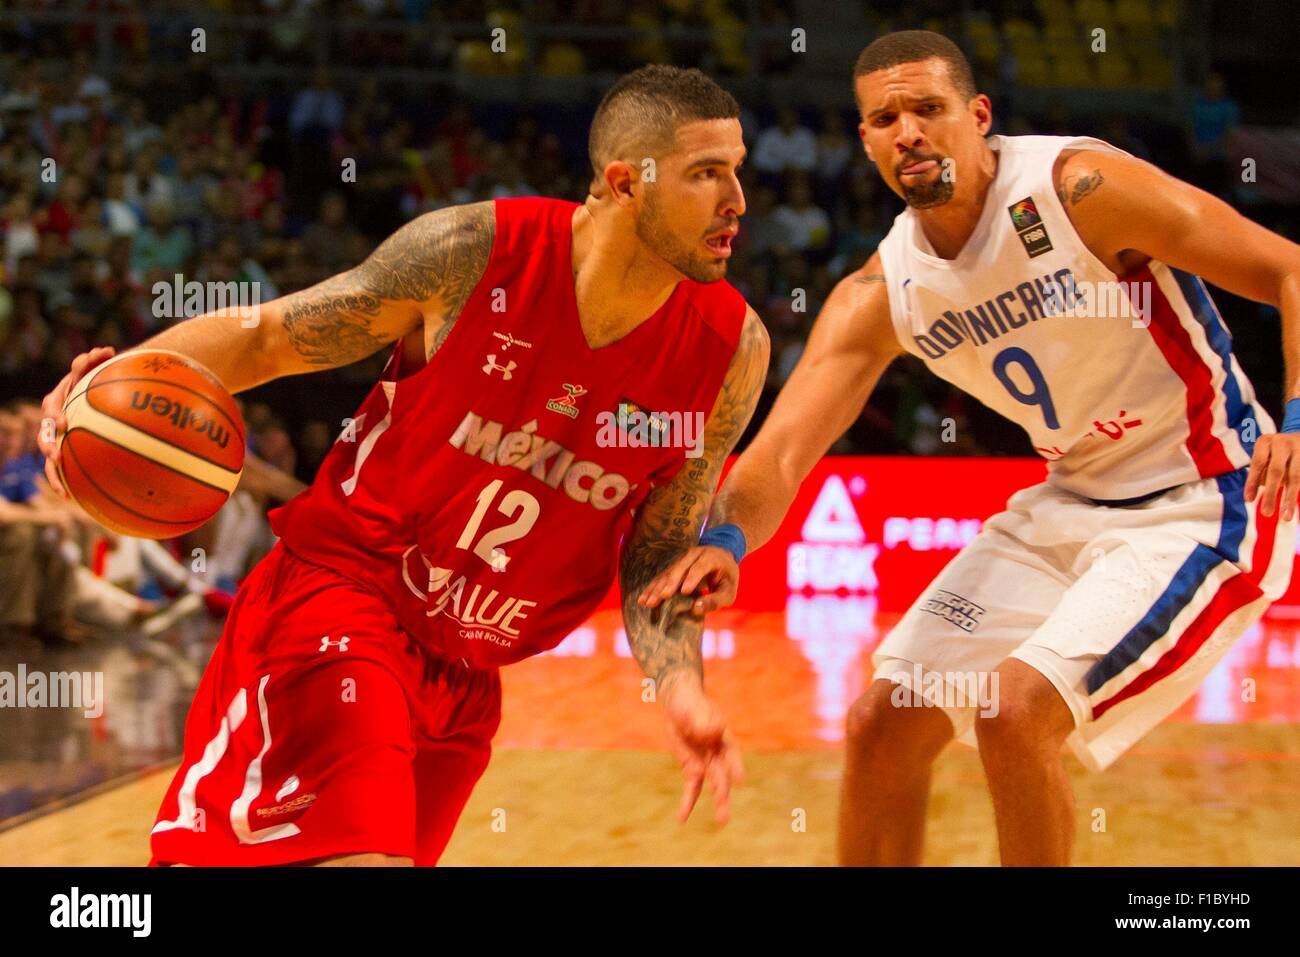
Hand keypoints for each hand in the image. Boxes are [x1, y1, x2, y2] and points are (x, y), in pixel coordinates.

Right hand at [38, 347, 115, 498]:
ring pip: (50, 458)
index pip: (52, 407)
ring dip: (54, 475)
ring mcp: (59, 438)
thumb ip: (96, 361)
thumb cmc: (99, 378)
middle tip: (57, 455)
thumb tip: (106, 351)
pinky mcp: (68, 452)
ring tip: (62, 490)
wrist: (100, 391)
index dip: (55, 416)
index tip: (63, 424)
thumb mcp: (95, 368)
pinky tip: (74, 500)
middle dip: (49, 447)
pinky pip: (66, 470)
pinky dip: (67, 484)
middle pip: (45, 435)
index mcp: (58, 400)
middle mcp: (54, 421)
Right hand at [636, 545, 738, 614]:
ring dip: (656, 588)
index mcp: (711, 557)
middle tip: (659, 598)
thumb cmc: (727, 578)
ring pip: (667, 572)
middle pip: (679, 568)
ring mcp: (682, 558)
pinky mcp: (674, 565)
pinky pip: (662, 576)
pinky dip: (652, 588)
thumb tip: (695, 610)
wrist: (721, 556)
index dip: (692, 578)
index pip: (700, 567)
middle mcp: (694, 554)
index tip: (684, 592)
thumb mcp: (729, 591)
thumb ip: (715, 601)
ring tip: (645, 602)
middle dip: (668, 584)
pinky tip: (642, 598)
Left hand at [659, 672, 743, 824]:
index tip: (739, 780)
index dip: (735, 766)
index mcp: (723, 736)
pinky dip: (688, 803)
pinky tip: (683, 818)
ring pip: (712, 784)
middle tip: (724, 811)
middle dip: (724, 793)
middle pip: (723, 774)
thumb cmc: (690, 702)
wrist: (679, 703)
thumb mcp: (693, 707)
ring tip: (722, 821)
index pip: (731, 753)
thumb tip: (712, 734)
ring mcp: (705, 761)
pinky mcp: (691, 767)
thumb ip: (702, 720)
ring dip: (717, 801)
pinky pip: (691, 787)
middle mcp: (718, 752)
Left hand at [1245, 431, 1299, 520]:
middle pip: (1276, 471)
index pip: (1257, 463)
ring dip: (1289, 499)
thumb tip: (1250, 498)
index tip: (1248, 500)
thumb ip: (1258, 475)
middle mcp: (1283, 443)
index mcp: (1265, 441)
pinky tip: (1292, 508)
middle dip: (1271, 493)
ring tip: (1286, 518)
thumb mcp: (1263, 457)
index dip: (1252, 482)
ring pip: (1295, 477)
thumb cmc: (1274, 452)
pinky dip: (1297, 493)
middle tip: (1266, 513)